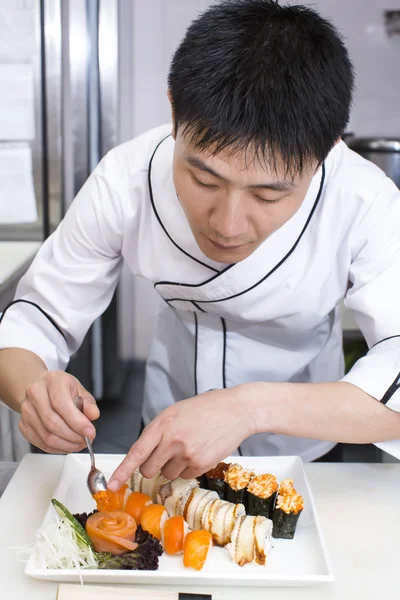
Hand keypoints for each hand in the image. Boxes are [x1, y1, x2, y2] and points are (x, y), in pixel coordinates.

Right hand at [19, 370, 99, 453]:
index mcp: (52, 381)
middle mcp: (35, 394)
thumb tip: (93, 415)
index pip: (61, 404)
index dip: (77, 422)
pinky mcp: (24, 425)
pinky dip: (57, 448)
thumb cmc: (62, 388)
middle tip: (86, 439)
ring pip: (46, 436)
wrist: (43, 388)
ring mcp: (27, 410)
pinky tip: (67, 445)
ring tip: (79, 443)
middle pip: (52, 422)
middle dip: (73, 436)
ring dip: (66, 444)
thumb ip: (88, 403)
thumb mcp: (79, 390)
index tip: (90, 432)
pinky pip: (41, 443)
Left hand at [108, 386, 253, 490]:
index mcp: (162, 424)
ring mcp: (187, 454)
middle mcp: (172, 440)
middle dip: (153, 466)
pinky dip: (189, 468)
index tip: (111, 486)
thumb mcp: (175, 412)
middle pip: (148, 469)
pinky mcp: (201, 464)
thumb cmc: (205, 409)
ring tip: (189, 446)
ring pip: (167, 474)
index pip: (136, 452)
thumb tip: (144, 454)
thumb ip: (158, 431)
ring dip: (174, 466)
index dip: (121, 471)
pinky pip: (185, 476)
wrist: (236, 410)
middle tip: (167, 453)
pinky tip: (200, 450)